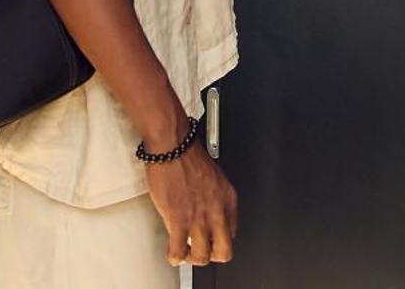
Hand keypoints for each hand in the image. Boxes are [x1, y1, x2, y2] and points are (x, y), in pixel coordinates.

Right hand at [144, 146, 237, 266]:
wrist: (173, 145)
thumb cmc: (187, 153)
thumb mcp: (213, 176)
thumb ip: (214, 196)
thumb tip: (206, 209)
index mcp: (228, 198)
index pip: (232, 231)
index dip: (218, 238)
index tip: (209, 237)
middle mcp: (217, 210)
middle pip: (224, 250)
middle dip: (212, 255)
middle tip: (201, 251)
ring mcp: (199, 218)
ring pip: (203, 256)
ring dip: (192, 258)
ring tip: (184, 252)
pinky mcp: (179, 220)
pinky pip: (179, 251)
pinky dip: (175, 257)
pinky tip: (172, 252)